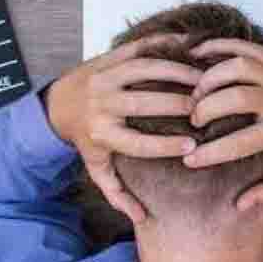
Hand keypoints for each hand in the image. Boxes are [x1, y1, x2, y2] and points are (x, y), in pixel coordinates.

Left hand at [45, 34, 201, 222]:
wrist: (58, 102)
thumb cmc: (86, 137)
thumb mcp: (96, 166)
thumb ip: (117, 192)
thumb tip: (141, 217)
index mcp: (101, 133)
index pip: (137, 142)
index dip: (166, 145)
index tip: (192, 145)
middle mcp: (101, 104)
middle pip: (143, 103)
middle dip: (177, 104)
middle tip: (204, 107)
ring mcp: (105, 77)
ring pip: (144, 69)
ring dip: (176, 72)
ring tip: (202, 78)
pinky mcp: (110, 57)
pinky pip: (139, 47)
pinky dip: (164, 44)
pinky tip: (188, 48)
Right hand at [182, 39, 262, 209]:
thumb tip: (240, 205)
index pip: (238, 143)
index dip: (210, 154)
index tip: (189, 160)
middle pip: (235, 98)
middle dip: (206, 108)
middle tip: (193, 119)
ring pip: (236, 67)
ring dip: (209, 78)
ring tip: (196, 93)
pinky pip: (242, 46)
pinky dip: (216, 46)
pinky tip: (196, 54)